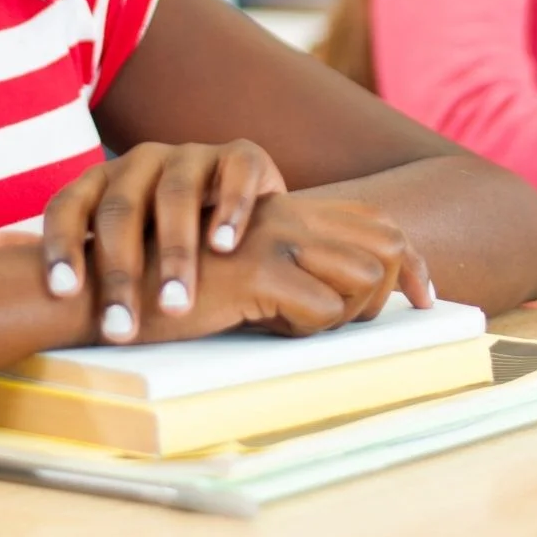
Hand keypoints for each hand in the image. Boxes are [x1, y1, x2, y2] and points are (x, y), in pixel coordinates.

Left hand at [39, 141, 286, 342]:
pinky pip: (235, 173)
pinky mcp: (241, 155)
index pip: (68, 206)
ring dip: (174, 252)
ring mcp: (192, 155)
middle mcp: (143, 161)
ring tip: (175, 304)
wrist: (239, 199)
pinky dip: (229, 208)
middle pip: (121, 210)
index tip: (64, 294)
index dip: (62, 245)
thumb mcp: (115, 237)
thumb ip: (64, 245)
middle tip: (122, 330)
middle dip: (120, 273)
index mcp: (103, 181)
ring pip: (176, 194)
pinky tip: (223, 247)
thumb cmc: (165, 230)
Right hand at [133, 192, 434, 342]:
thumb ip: (292, 270)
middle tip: (377, 320)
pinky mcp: (256, 271)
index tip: (425, 298)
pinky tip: (273, 327)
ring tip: (309, 325)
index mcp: (289, 208)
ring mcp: (275, 238)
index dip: (411, 262)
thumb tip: (353, 299)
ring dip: (351, 313)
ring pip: (364, 276)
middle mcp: (288, 213)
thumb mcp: (247, 274)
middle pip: (386, 244)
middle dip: (393, 290)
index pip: (377, 222)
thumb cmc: (176, 292)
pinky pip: (323, 309)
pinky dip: (313, 328)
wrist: (111, 290)